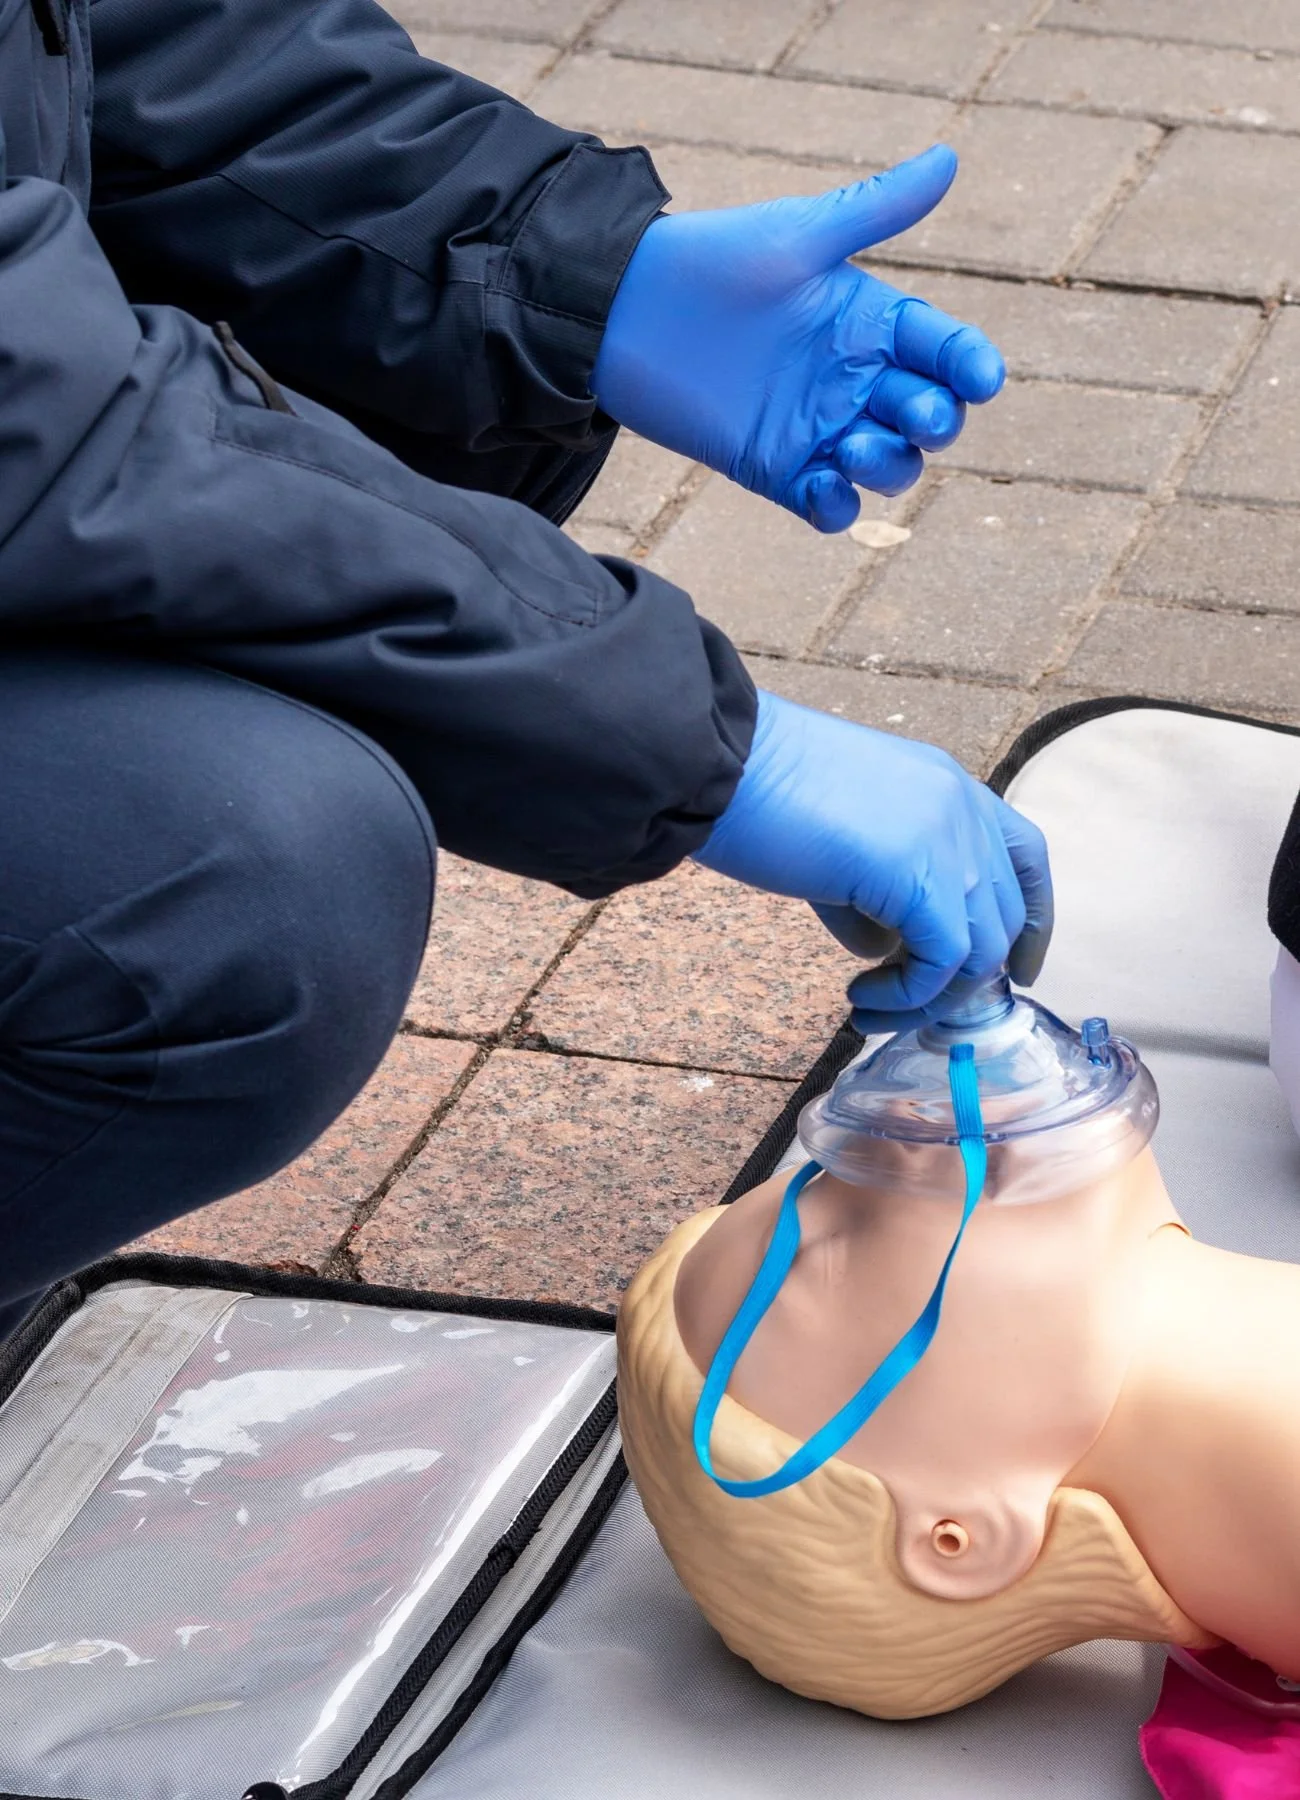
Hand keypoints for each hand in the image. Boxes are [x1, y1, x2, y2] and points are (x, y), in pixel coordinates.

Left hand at [591, 144, 1003, 533]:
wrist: (629, 312)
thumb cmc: (717, 260)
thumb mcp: (800, 237)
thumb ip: (875, 210)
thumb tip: (949, 157)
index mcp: (873, 322)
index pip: (945, 351)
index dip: (970, 366)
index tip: (982, 378)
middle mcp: (856, 378)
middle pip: (927, 416)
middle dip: (934, 420)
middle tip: (915, 413)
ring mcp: (820, 427)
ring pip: (887, 465)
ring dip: (889, 467)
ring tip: (854, 447)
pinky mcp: (778, 468)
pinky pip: (827, 505)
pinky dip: (836, 508)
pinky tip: (825, 489)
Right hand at [694, 692, 1052, 1027]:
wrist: (723, 762)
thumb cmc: (757, 793)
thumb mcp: (835, 842)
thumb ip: (872, 892)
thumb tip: (880, 948)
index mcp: (948, 786)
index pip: (1024, 855)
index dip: (1031, 919)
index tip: (1015, 966)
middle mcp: (963, 809)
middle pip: (1007, 914)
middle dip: (966, 977)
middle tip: (907, 1006)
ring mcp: (950, 840)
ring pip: (981, 949)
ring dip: (929, 996)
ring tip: (871, 1007)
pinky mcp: (922, 878)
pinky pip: (942, 961)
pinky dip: (908, 994)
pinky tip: (862, 995)